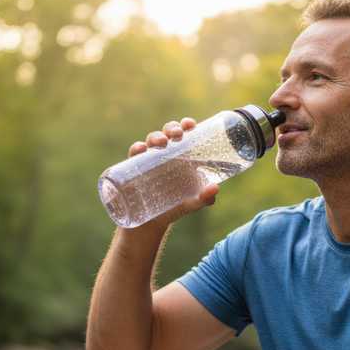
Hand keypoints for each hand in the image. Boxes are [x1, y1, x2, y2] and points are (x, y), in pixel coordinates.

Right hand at [122, 117, 219, 232]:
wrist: (150, 224)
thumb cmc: (173, 208)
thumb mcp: (190, 204)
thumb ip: (203, 198)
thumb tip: (215, 189)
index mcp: (180, 157)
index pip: (183, 135)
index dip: (185, 125)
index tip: (190, 125)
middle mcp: (164, 155)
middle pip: (167, 133)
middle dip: (172, 128)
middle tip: (177, 135)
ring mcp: (148, 161)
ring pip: (150, 141)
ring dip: (155, 136)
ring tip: (161, 143)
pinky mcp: (134, 169)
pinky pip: (134, 155)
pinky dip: (137, 149)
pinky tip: (140, 150)